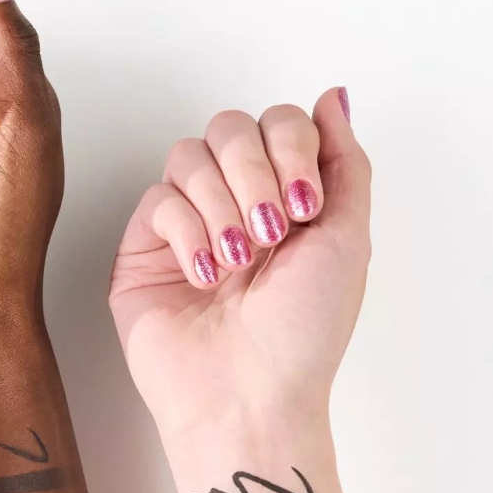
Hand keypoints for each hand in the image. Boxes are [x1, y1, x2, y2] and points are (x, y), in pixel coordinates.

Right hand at [108, 90, 370, 439]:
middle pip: (230, 127)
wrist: (249, 395)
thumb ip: (345, 162)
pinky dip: (186, 232)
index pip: (279, 123)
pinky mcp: (143, 252)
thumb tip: (333, 96)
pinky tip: (204, 275)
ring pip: (188, 156)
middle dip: (253, 171)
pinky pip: (158, 200)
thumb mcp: (349, 238)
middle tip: (269, 231)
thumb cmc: (300, 336)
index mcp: (285, 198)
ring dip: (220, 204)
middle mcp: (235, 205)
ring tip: (236, 261)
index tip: (304, 206)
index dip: (290, 147)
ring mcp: (186, 226)